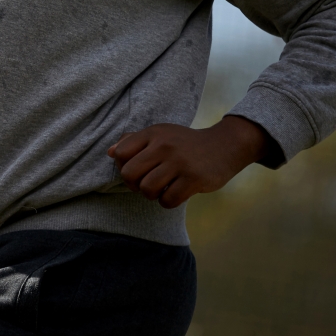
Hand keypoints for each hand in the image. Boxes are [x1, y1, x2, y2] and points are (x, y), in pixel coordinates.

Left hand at [107, 116, 272, 208]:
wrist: (225, 145)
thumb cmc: (186, 143)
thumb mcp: (161, 134)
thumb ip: (134, 141)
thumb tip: (110, 152)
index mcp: (153, 133)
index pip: (120, 153)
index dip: (123, 167)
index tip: (136, 170)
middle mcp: (164, 145)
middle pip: (129, 174)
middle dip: (134, 185)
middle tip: (146, 184)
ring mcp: (179, 162)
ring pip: (147, 190)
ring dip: (152, 195)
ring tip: (162, 188)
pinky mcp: (193, 179)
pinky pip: (168, 200)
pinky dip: (168, 202)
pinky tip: (175, 193)